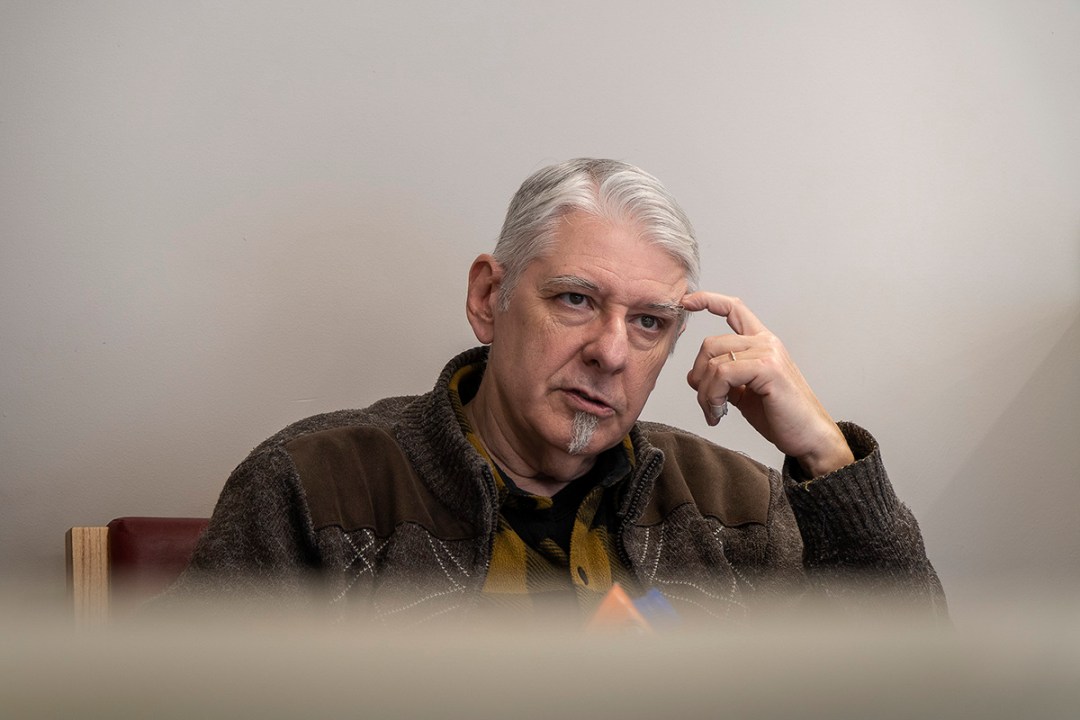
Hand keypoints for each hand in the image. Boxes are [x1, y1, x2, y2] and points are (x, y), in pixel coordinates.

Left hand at [681, 291, 853, 476]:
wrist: (809, 438)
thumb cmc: (782, 417)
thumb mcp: (744, 395)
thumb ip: (722, 380)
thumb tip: (693, 376)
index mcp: (762, 344)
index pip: (734, 309)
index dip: (709, 300)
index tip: (687, 302)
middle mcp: (766, 343)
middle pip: (711, 344)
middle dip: (699, 376)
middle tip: (707, 404)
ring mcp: (768, 353)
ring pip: (713, 362)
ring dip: (706, 393)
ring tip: (715, 413)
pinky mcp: (768, 368)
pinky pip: (722, 374)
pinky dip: (713, 396)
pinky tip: (720, 412)